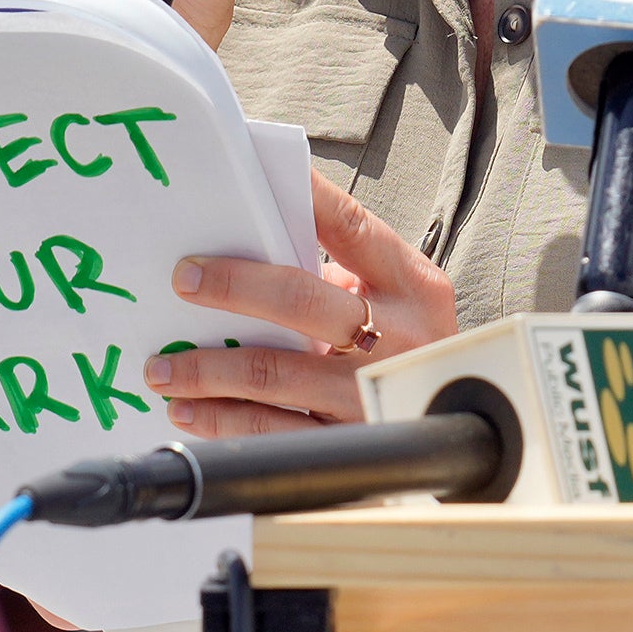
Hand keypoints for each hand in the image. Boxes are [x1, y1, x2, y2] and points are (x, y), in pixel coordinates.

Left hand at [144, 175, 460, 437]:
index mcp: (413, 286)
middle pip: (303, 300)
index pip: (350, 226)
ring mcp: (373, 395)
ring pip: (276, 373)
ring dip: (209, 368)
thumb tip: (251, 248)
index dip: (300, 200)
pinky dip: (223, 421)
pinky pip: (274, 432)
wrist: (469, 439)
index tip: (240, 186)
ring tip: (163, 365)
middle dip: (234, 286)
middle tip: (184, 279)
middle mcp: (399, 337)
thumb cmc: (410, 354)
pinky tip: (190, 411)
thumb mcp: (396, 303)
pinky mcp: (349, 445)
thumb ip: (341, 275)